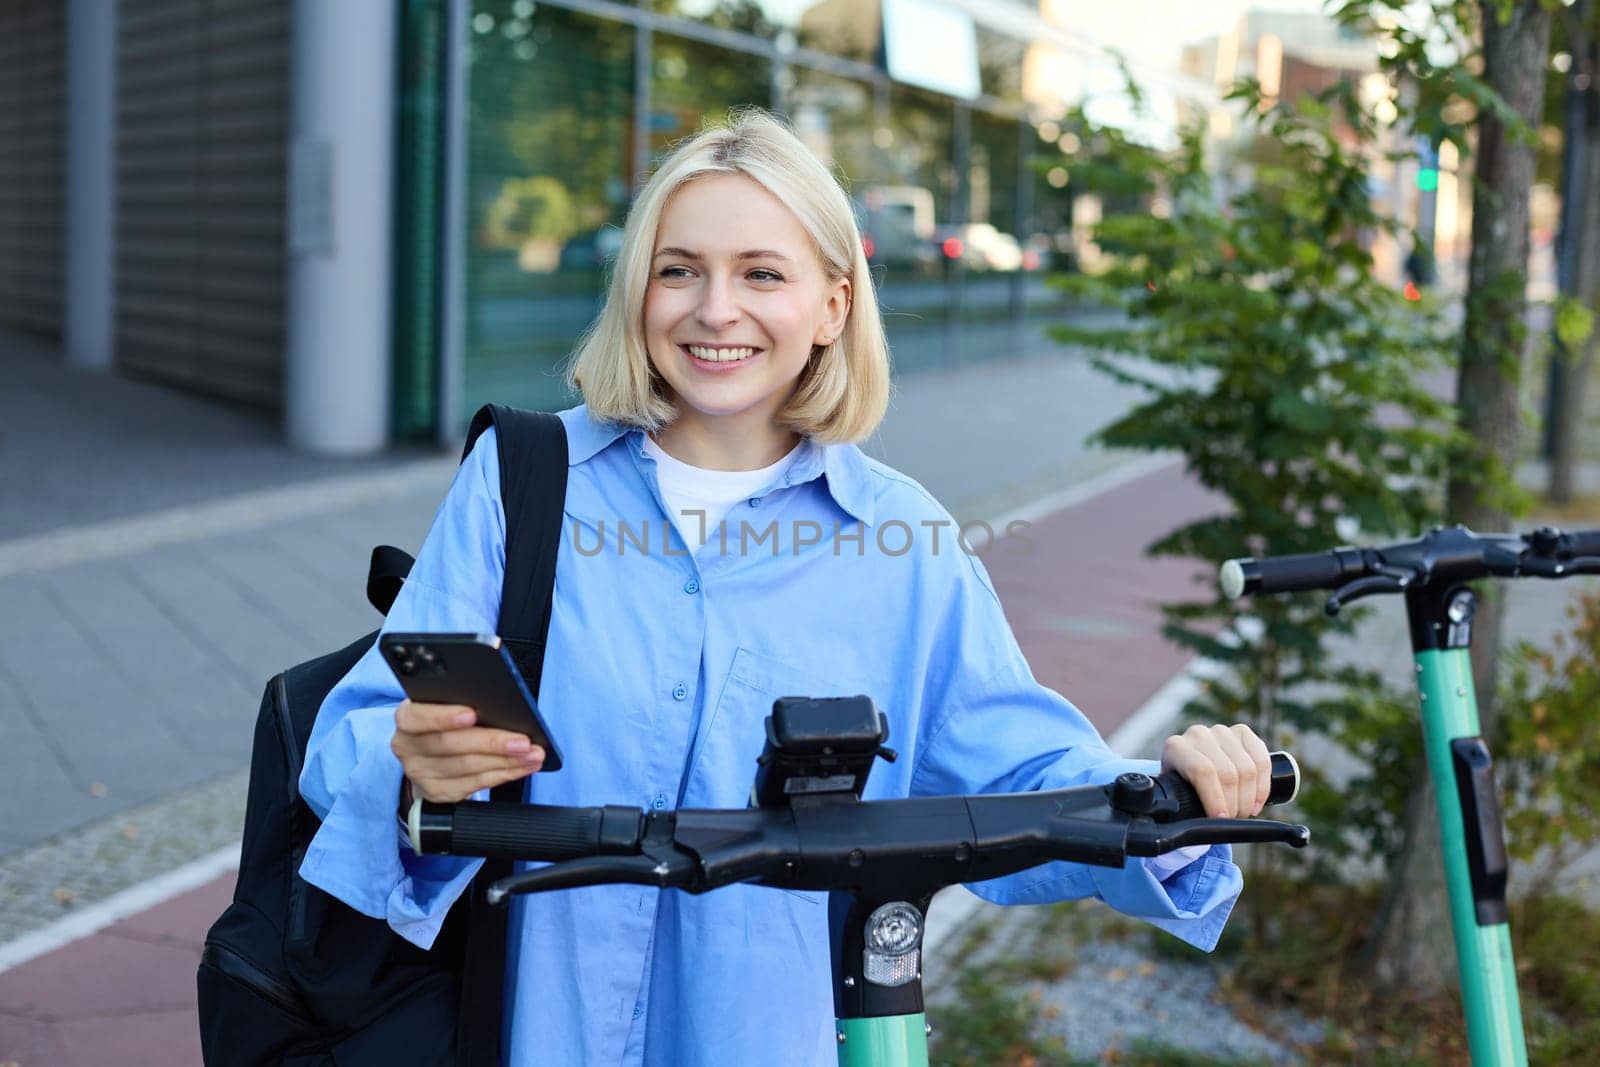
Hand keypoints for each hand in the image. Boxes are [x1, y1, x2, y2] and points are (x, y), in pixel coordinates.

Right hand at [391, 700, 545, 803]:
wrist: (428, 758)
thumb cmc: (445, 721)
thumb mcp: (445, 704)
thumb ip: (462, 698)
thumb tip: (502, 696)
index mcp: (407, 717)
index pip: (416, 716)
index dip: (443, 716)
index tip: (472, 713)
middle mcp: (408, 746)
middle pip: (450, 745)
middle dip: (492, 742)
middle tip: (523, 740)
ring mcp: (420, 773)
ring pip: (467, 768)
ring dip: (506, 761)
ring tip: (533, 753)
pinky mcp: (438, 792)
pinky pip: (475, 785)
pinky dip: (504, 774)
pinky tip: (524, 765)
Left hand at [1159, 723, 1271, 818]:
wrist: (1186, 764)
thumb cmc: (1180, 785)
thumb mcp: (1174, 794)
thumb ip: (1182, 805)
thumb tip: (1196, 826)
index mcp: (1176, 747)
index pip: (1202, 771)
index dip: (1215, 798)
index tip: (1220, 819)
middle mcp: (1198, 735)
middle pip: (1228, 773)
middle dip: (1235, 804)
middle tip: (1233, 820)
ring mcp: (1222, 732)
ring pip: (1247, 769)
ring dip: (1249, 799)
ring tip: (1243, 813)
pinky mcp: (1243, 732)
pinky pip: (1262, 761)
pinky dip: (1263, 787)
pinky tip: (1256, 802)